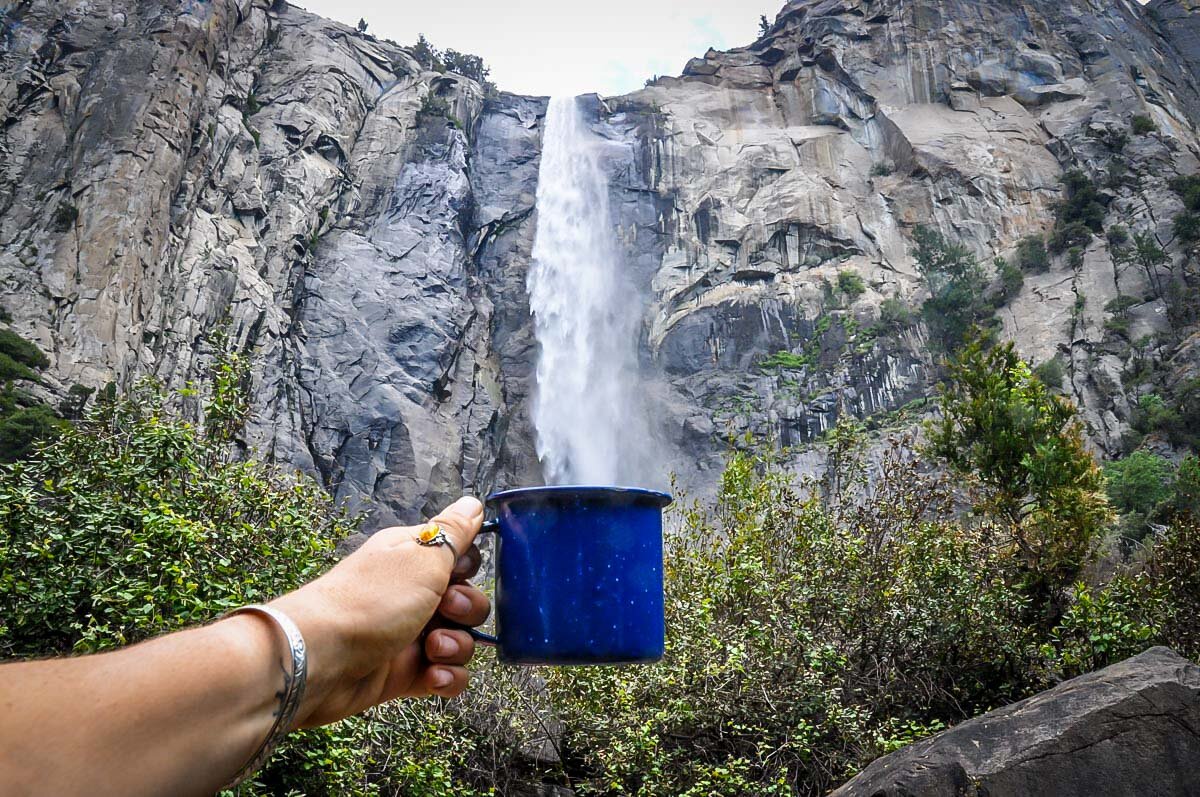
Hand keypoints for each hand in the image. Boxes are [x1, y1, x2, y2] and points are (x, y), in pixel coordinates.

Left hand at [266, 496, 490, 726]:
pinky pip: (446, 675)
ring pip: (461, 640)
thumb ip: (454, 532)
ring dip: (457, 647)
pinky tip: (433, 677)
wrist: (319, 660)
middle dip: (467, 609)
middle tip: (446, 610)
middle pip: (467, 601)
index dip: (468, 568)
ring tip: (432, 650)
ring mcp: (411, 635)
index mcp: (413, 558)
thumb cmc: (370, 600)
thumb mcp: (421, 557)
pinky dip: (446, 678)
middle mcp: (414, 594)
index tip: (457, 572)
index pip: (461, 557)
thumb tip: (474, 502)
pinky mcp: (406, 672)